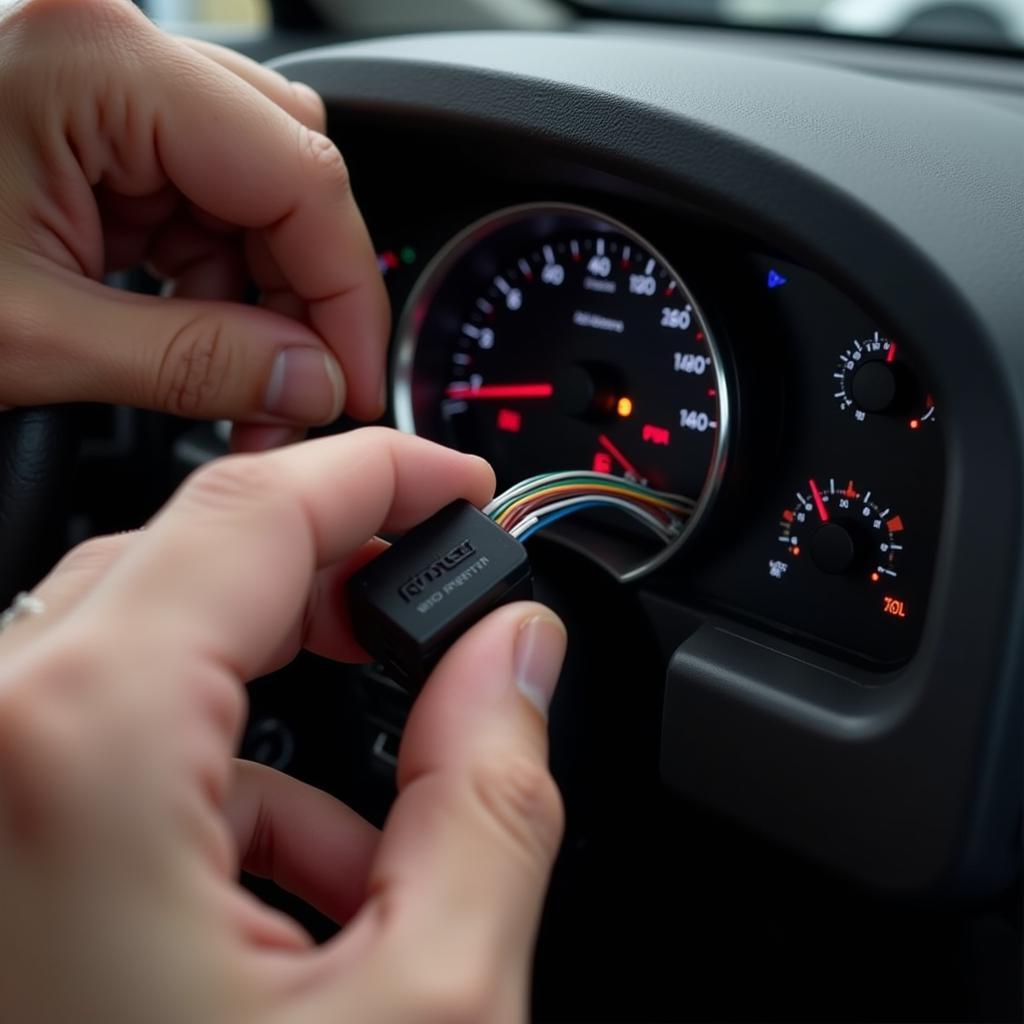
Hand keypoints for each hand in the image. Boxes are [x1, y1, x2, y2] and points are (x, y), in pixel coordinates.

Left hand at [0, 0, 388, 448]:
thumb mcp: (34, 338)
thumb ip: (198, 361)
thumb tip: (314, 383)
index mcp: (98, 64)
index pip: (300, 177)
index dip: (346, 297)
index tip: (352, 386)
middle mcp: (113, 51)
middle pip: (291, 170)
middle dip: (306, 292)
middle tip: (292, 388)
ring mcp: (106, 84)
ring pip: (258, 189)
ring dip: (263, 291)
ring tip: (226, 372)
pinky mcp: (98, 126)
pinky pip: (206, 199)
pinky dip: (218, 278)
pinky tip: (189, 331)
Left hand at [0, 428, 565, 1022]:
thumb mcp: (423, 1007)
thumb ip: (489, 798)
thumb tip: (512, 657)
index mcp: (77, 765)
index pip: (249, 511)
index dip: (382, 472)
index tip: (456, 486)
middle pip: (184, 567)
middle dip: (330, 580)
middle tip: (431, 611)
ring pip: (141, 662)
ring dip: (277, 709)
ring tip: (377, 830)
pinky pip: (93, 755)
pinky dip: (209, 786)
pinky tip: (288, 890)